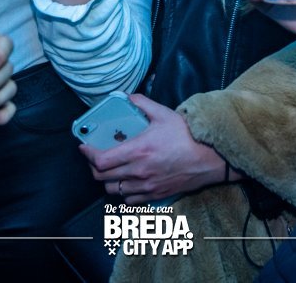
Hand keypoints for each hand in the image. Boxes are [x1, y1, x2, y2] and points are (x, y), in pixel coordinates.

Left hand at [78, 95, 225, 203]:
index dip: (88, 154)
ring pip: (113, 190)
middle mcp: (139, 172)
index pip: (101, 161)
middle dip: (93, 167)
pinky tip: (127, 182)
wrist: (210, 157)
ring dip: (107, 180)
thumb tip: (128, 96)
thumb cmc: (188, 135)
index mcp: (138, 151)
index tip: (84, 147)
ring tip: (109, 170)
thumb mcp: (164, 114)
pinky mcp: (155, 194)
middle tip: (95, 156)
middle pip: (102, 177)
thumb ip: (142, 104)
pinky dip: (123, 192)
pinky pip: (130, 199)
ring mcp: (146, 186)